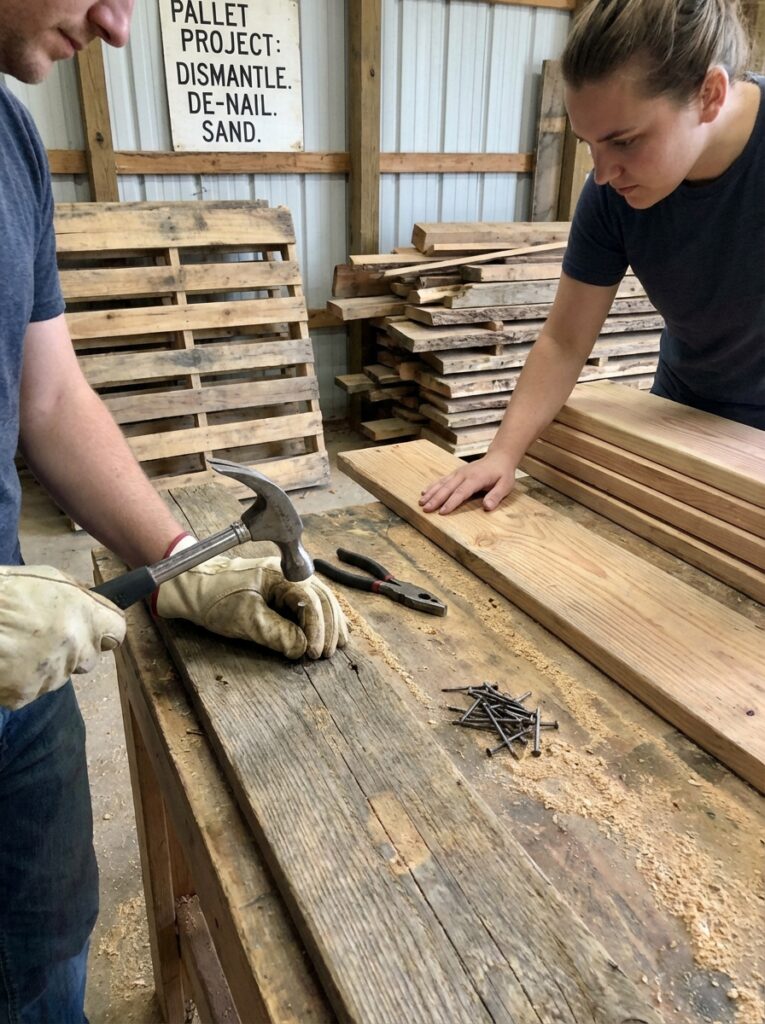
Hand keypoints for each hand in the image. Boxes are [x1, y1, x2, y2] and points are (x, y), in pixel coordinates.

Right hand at [0, 565, 125, 709]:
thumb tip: (96, 606)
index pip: (117, 632)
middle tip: (44, 636)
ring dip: (45, 664)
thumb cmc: (4, 593)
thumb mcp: (48, 578)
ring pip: (58, 675)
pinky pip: (32, 689)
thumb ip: (79, 596)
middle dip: (73, 649)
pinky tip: (6, 661)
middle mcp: (74, 649)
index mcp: (85, 617)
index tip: (96, 630)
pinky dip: (21, 680)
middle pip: (88, 658)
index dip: (105, 631)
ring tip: (16, 645)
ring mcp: (51, 675)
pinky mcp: (25, 695)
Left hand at [156, 546, 347, 659]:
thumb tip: (302, 648)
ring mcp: (285, 582)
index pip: (310, 601)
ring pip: (318, 600)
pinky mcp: (280, 592)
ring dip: (329, 622)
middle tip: (329, 653)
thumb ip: (276, 633)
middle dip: (329, 626)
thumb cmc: (213, 597)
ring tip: (338, 644)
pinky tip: (327, 631)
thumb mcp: (244, 618)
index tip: (315, 652)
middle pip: (321, 598)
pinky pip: (307, 603)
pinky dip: (319, 618)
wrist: (190, 586)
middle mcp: (288, 575)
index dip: (317, 628)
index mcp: (280, 575)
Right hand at [419, 449, 516, 514]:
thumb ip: (496, 496)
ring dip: (431, 493)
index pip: (461, 492)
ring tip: (421, 503)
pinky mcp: (456, 473)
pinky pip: (442, 479)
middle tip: (426, 509)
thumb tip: (487, 507)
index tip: (442, 512)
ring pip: (442, 483)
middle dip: (436, 499)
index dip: (451, 502)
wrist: (499, 457)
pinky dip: (432, 486)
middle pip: (448, 488)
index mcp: (476, 478)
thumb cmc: (503, 473)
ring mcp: (458, 473)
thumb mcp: (505, 485)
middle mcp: (464, 474)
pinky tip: (424, 492)